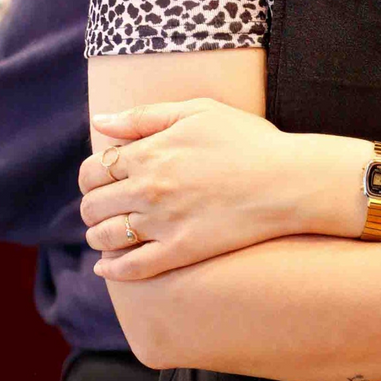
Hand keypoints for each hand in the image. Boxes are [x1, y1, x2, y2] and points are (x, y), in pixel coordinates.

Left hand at [80, 98, 329, 280]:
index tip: (104, 178)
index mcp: (150, 153)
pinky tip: (108, 266)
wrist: (288, 179)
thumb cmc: (248, 140)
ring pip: (105, 236)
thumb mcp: (197, 112)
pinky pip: (131, 268)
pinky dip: (112, 269)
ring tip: (107, 232)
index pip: (93, 169)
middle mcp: (148, 189)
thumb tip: (100, 121)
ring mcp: (163, 223)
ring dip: (98, 235)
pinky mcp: (180, 251)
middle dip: (93, 205)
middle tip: (106, 205)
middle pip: (93, 204)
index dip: (92, 175)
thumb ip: (144, 116)